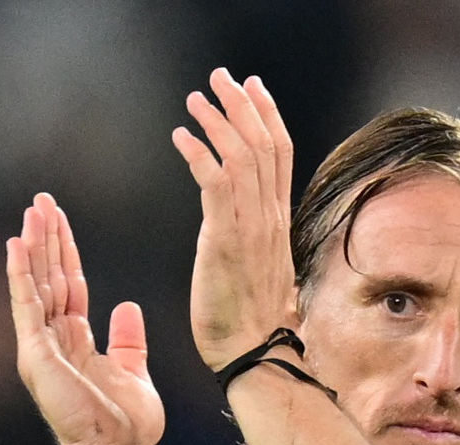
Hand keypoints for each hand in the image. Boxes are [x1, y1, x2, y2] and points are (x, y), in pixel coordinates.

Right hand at [7, 193, 164, 444]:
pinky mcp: (36, 355)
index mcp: (76, 341)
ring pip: (36, 284)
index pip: (70, 285)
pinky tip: (16, 245)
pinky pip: (26, 306)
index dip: (66, 251)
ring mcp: (42, 347)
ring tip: (32, 211)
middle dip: (46, 238)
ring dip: (33, 246)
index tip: (61, 219)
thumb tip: (128, 307)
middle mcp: (54, 340)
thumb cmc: (126, 425)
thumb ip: (128, 339)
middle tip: (42, 199)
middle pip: (49, 277)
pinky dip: (20, 275)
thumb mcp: (134, 370)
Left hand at [172, 69, 297, 370]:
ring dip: (217, 121)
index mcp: (277, 222)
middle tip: (221, 77)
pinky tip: (180, 137)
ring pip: (242, 156)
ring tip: (195, 98)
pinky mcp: (224, 240)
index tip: (252, 88)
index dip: (266, 116)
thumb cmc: (250, 322)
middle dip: (242, 104)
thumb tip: (247, 228)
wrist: (253, 353)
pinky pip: (215, 184)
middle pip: (264, 144)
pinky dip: (198, 154)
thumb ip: (255, 239)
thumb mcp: (259, 270)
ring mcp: (250, 228)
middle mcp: (268, 218)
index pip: (279, 155)